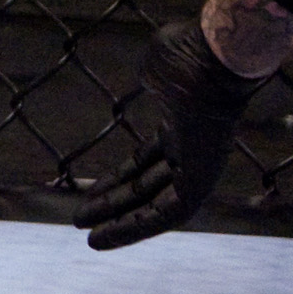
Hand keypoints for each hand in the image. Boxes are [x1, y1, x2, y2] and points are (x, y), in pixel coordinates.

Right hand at [75, 16, 258, 250]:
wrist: (211, 60)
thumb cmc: (186, 56)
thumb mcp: (157, 70)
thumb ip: (153, 79)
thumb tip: (152, 78)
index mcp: (181, 126)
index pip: (148, 161)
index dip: (120, 177)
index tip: (93, 190)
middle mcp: (191, 151)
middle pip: (148, 185)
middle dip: (114, 202)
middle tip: (81, 217)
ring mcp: (199, 167)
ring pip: (156, 205)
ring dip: (121, 222)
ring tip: (87, 236)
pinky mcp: (201, 181)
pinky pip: (167, 213)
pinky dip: (135, 227)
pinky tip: (104, 237)